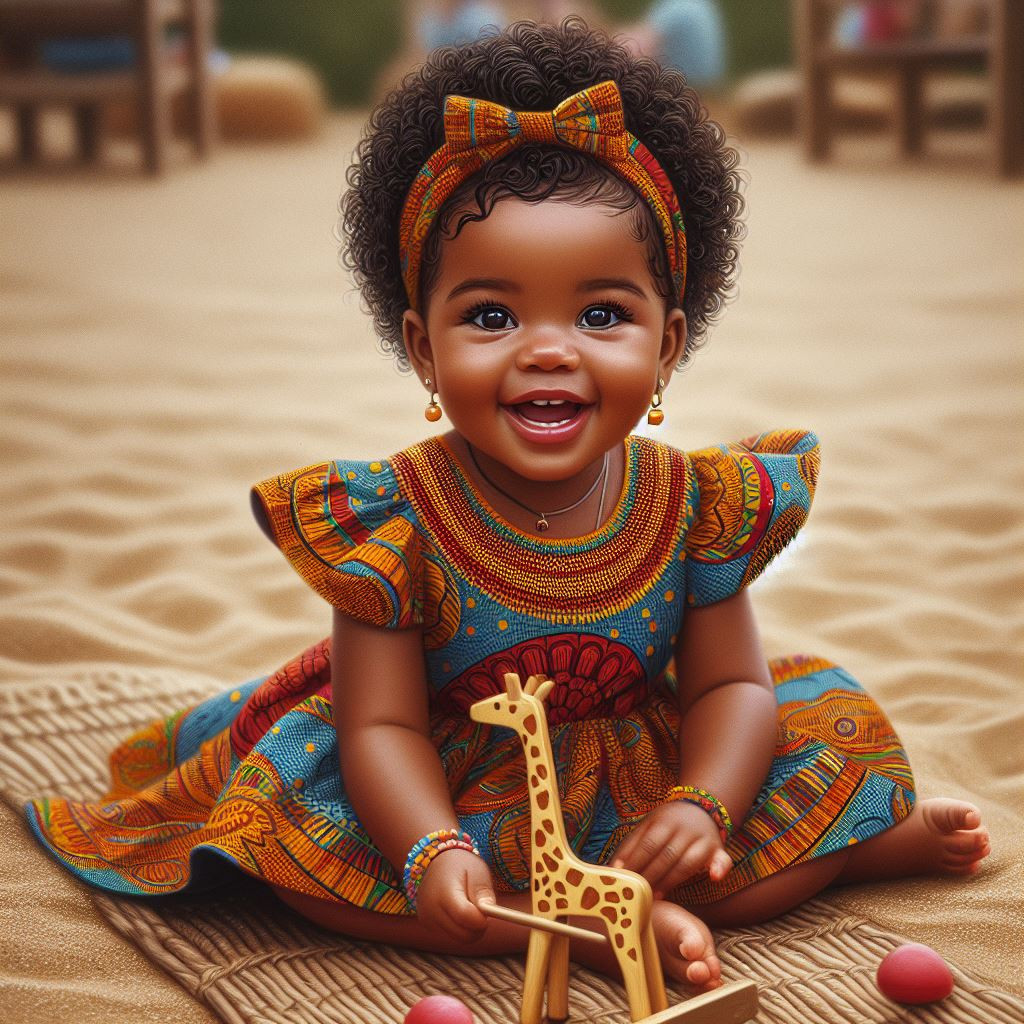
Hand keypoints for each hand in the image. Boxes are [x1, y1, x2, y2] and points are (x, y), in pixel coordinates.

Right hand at [414, 847, 496, 942]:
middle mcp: (431, 908)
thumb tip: (488, 912)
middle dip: (478, 927)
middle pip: (463, 934)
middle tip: (482, 909)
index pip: (465, 917)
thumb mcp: (477, 870)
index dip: (482, 919)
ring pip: (459, 938)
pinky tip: (457, 910)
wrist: (437, 861)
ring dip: (469, 928)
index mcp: (444, 892)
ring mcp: (427, 918)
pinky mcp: (426, 924)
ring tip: (468, 906)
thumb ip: (483, 892)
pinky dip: (459, 928)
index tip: (490, 910)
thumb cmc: (461, 865)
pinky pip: (451, 935)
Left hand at [611, 800, 731, 898]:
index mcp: (664, 821)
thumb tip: (614, 869)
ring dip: (672, 880)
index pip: (648, 844)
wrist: (699, 808)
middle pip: (667, 855)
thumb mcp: (647, 825)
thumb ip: (631, 845)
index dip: (636, 862)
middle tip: (638, 894)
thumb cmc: (666, 823)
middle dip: (651, 876)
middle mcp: (685, 829)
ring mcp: (703, 839)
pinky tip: (714, 877)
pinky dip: (720, 868)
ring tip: (656, 896)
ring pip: (688, 863)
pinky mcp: (718, 850)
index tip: (625, 880)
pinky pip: (723, 860)